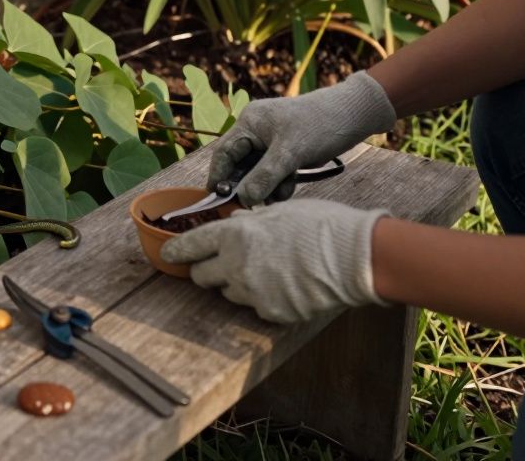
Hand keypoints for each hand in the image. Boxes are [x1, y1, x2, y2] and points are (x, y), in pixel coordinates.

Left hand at [160, 199, 389, 322]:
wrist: (355, 257)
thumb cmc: (321, 225)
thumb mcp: (280, 211)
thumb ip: (250, 220)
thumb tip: (233, 222)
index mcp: (234, 234)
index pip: (190, 246)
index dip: (176, 251)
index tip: (168, 255)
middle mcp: (235, 265)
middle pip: (201, 276)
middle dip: (206, 269)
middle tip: (220, 264)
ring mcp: (252, 292)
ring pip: (228, 292)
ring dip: (237, 283)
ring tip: (267, 270)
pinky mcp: (270, 312)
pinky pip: (255, 306)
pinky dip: (263, 297)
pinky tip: (285, 284)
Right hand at [208, 71, 395, 204]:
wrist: (355, 115)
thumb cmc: (321, 125)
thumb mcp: (290, 153)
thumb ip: (264, 177)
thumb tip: (244, 199)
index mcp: (249, 123)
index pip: (224, 154)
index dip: (219, 177)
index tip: (218, 200)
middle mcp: (256, 132)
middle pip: (240, 166)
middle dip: (248, 186)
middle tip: (255, 204)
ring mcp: (271, 143)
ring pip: (257, 173)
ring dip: (266, 187)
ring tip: (282, 192)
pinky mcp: (287, 153)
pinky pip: (273, 174)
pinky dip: (279, 184)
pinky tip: (289, 187)